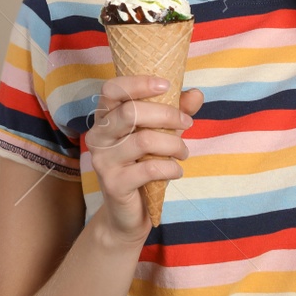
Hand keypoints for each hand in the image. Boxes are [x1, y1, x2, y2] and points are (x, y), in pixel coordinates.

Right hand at [88, 77, 205, 242]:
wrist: (129, 212)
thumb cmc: (142, 166)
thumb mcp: (161, 135)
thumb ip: (175, 112)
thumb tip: (197, 93)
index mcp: (105, 118)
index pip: (112, 89)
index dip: (138, 83)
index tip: (166, 85)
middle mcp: (98, 136)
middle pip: (129, 112)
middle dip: (167, 114)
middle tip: (187, 123)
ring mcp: (102, 160)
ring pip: (143, 140)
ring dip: (173, 144)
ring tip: (183, 152)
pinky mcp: (113, 183)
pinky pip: (149, 169)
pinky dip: (170, 168)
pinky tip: (176, 171)